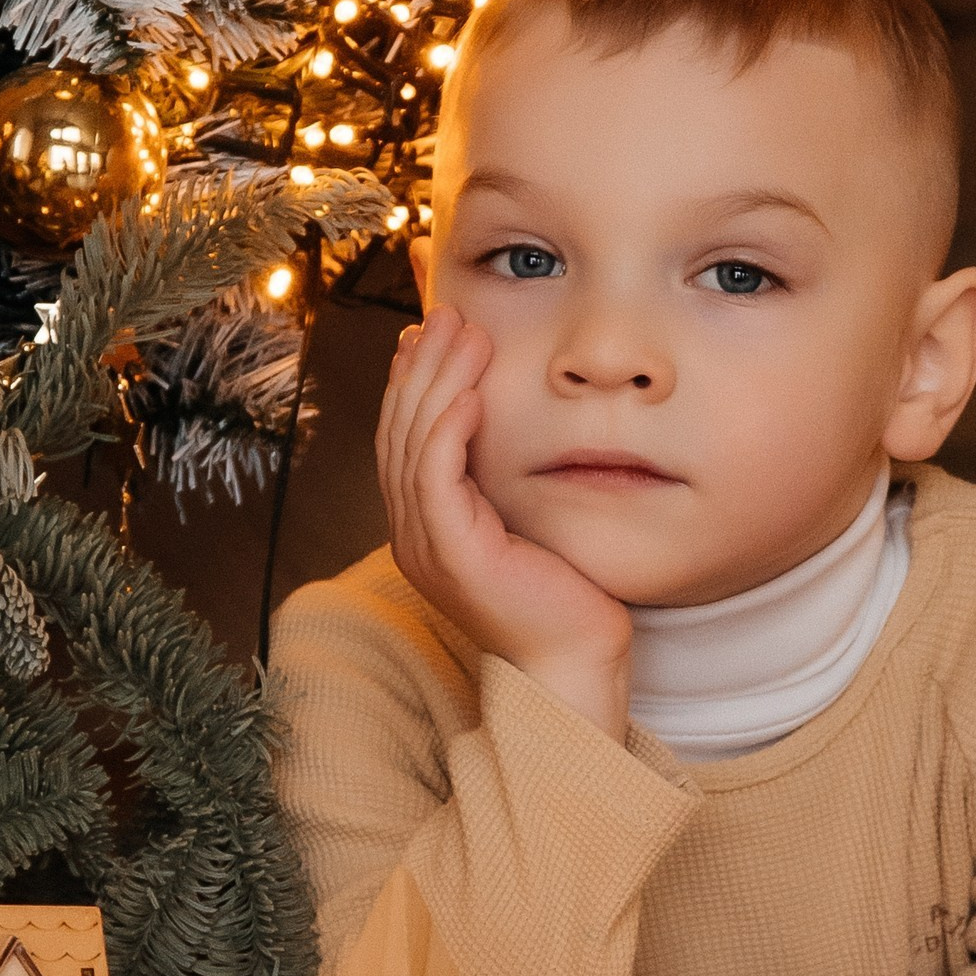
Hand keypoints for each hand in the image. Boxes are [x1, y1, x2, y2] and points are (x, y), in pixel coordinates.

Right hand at [378, 306, 632, 739]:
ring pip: (413, 448)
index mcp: (424, 527)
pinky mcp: (453, 558)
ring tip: (460, 335)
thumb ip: (503, 476)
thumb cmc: (563, 595)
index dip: (414, 381)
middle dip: (421, 368)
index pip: (404, 438)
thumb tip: (504, 421)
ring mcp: (426, 549)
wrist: (576, 661)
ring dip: (436, 384)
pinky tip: (470, 396)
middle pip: (399, 433)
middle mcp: (412, 536)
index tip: (430, 331)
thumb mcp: (526, 519)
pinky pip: (437, 483)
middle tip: (443, 314)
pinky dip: (447, 433)